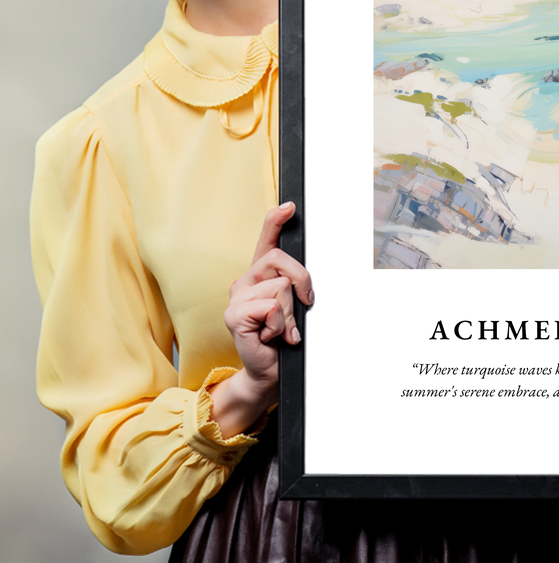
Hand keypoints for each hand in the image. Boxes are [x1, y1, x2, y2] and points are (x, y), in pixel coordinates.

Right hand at [209, 202, 313, 436]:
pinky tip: (271, 336)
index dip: (276, 220)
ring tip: (281, 329)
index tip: (290, 206)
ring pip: (281, 287)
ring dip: (290, 313)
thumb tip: (305, 279)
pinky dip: (280, 325)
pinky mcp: (234, 315)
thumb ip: (295, 287)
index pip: (266, 240)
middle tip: (302, 306)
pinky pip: (271, 307)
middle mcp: (245, 281)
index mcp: (260, 276)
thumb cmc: (283, 338)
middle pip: (281, 260)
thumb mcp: (294, 306)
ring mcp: (236, 297)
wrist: (269, 371)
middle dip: (302, 282)